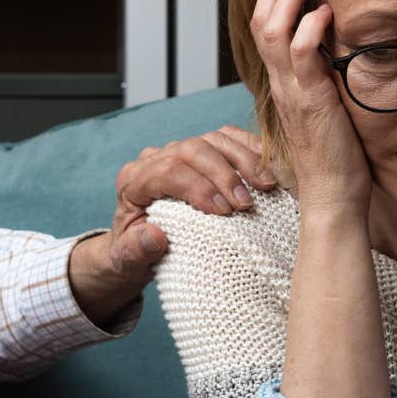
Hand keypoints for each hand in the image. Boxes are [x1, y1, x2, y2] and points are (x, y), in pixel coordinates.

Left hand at [67, 128, 279, 323]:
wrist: (139, 245)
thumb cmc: (136, 251)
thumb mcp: (129, 260)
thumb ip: (136, 250)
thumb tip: (155, 236)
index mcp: (134, 180)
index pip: (167, 171)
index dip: (198, 187)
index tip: (223, 211)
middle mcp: (154, 159)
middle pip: (192, 149)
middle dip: (223, 174)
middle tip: (245, 203)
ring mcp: (179, 150)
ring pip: (212, 139)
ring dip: (243, 159)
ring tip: (266, 184)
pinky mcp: (200, 151)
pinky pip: (226, 138)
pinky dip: (248, 146)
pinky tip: (268, 163)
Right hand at [249, 0, 372, 216]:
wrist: (334, 197)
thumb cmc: (337, 158)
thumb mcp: (329, 108)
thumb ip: (328, 79)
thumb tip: (343, 50)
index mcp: (283, 84)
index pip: (264, 28)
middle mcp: (281, 84)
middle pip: (260, 19)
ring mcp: (292, 92)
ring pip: (271, 29)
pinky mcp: (310, 101)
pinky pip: (299, 53)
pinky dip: (309, 26)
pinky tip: (326, 12)